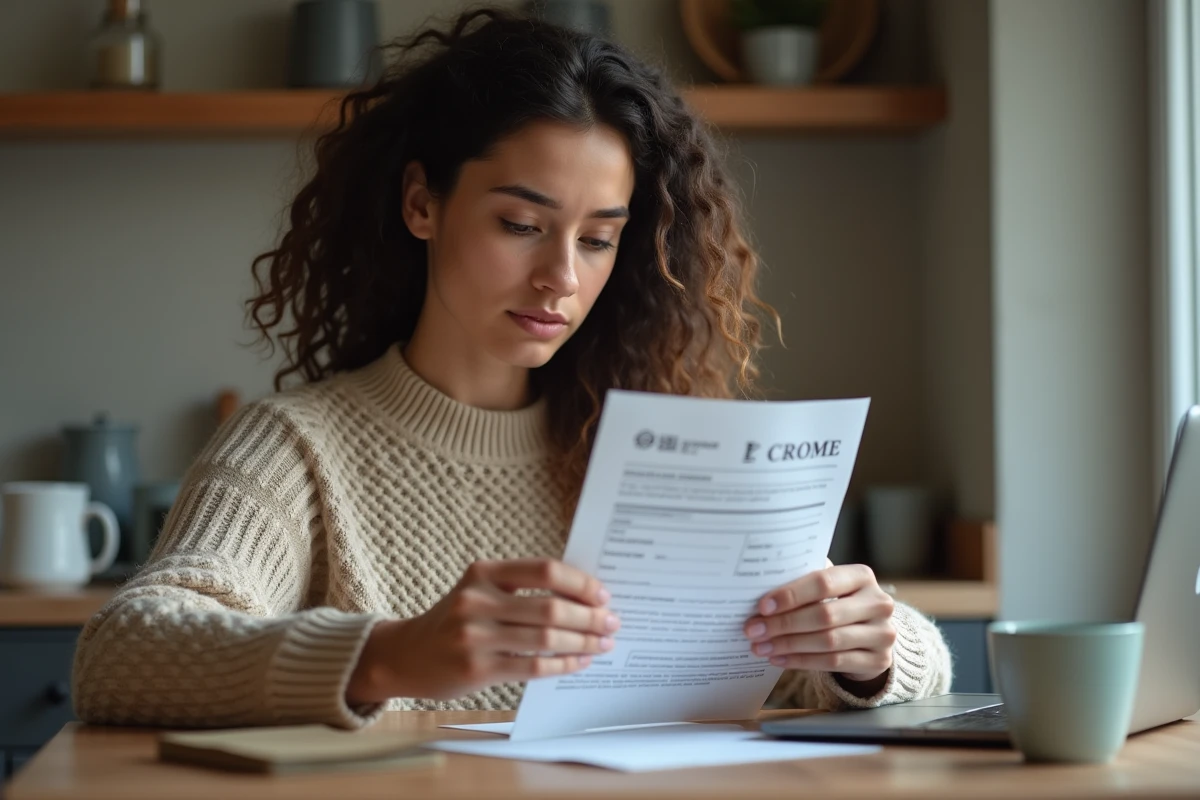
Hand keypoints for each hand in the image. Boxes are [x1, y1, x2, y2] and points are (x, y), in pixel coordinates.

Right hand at [347, 559, 619, 704]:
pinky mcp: (477, 669)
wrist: (406, 655)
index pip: (544, 569)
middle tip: (612, 622)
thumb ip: (520, 588)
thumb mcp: (478, 591)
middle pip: (550, 606)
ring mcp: (475, 636)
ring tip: (604, 643)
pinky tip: (580, 661)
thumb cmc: (454, 620)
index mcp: (483, 573)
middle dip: (590, 616)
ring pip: (546, 637)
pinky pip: (534, 666)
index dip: (579, 582)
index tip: (603, 594)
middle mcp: (477, 601)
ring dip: (583, 641)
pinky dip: (564, 664)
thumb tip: (582, 595)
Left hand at [743, 559, 896, 691]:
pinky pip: (834, 662)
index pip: (823, 582)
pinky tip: (780, 659)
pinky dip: (801, 661)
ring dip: (789, 645)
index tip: (762, 606)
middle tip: (754, 630)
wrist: (871, 636)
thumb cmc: (839, 605)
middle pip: (824, 614)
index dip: (791, 595)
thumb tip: (760, 593)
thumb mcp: (830, 589)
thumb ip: (804, 585)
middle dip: (783, 624)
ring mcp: (882, 633)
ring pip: (828, 641)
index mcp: (862, 576)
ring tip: (762, 647)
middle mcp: (879, 603)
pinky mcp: (879, 660)